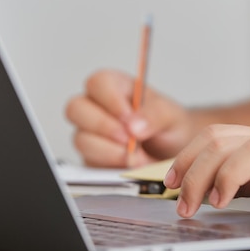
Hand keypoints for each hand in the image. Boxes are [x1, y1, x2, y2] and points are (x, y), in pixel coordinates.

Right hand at [65, 69, 195, 167]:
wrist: (174, 153)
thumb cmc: (167, 126)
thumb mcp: (169, 115)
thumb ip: (153, 115)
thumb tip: (134, 126)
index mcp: (114, 87)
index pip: (98, 83)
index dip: (109, 99)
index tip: (128, 117)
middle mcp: (97, 108)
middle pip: (76, 109)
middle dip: (103, 126)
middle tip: (129, 140)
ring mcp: (91, 134)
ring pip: (80, 139)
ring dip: (109, 151)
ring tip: (137, 157)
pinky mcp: (92, 159)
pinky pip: (89, 163)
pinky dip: (111, 167)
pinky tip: (132, 166)